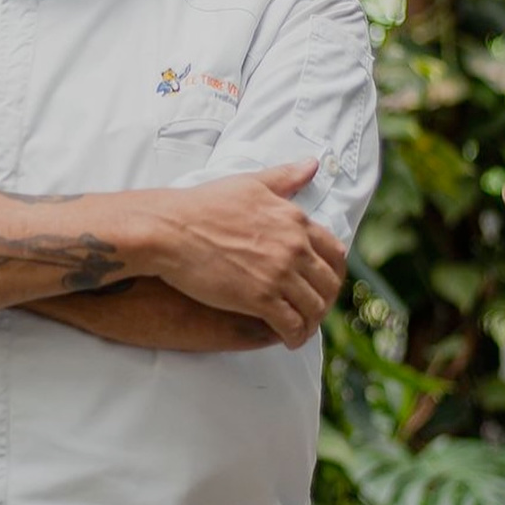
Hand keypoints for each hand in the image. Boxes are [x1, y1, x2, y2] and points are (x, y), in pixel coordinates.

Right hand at [153, 159, 346, 347]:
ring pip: (314, 307)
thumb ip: (284, 178)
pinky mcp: (260, 299)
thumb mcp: (249, 184)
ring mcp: (279, 274)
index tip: (323, 282)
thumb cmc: (202, 205)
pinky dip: (296, 336)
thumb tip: (313, 164)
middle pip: (329, 282)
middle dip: (325, 299)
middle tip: (313, 309)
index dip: (333, 272)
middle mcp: (294, 247)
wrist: (169, 230)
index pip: (334, 252)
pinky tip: (289, 340)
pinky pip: (292, 325)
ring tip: (302, 328)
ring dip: (312, 321)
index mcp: (294, 220)